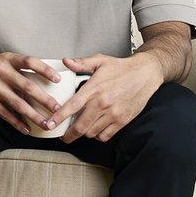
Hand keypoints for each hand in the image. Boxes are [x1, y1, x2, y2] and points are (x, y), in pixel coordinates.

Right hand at [0, 49, 64, 134]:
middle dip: (45, 100)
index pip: (30, 62)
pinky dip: (16, 122)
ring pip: (17, 103)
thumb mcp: (2, 59)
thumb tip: (43, 80)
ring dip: (34, 115)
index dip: (45, 70)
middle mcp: (1, 71)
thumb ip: (18, 68)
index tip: (58, 79)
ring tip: (46, 124)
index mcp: (8, 59)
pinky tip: (25, 128)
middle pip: (27, 87)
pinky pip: (4, 112)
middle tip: (58, 109)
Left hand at [49, 53, 163, 142]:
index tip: (49, 124)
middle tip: (62, 136)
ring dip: (83, 133)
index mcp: (94, 89)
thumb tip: (66, 61)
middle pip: (81, 126)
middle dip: (68, 135)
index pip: (72, 106)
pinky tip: (94, 129)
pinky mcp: (123, 120)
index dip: (59, 117)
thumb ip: (81, 63)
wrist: (146, 74)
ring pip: (92, 132)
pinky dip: (97, 135)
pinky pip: (106, 135)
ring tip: (79, 129)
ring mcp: (114, 114)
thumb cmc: (121, 68)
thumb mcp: (100, 60)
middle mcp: (103, 103)